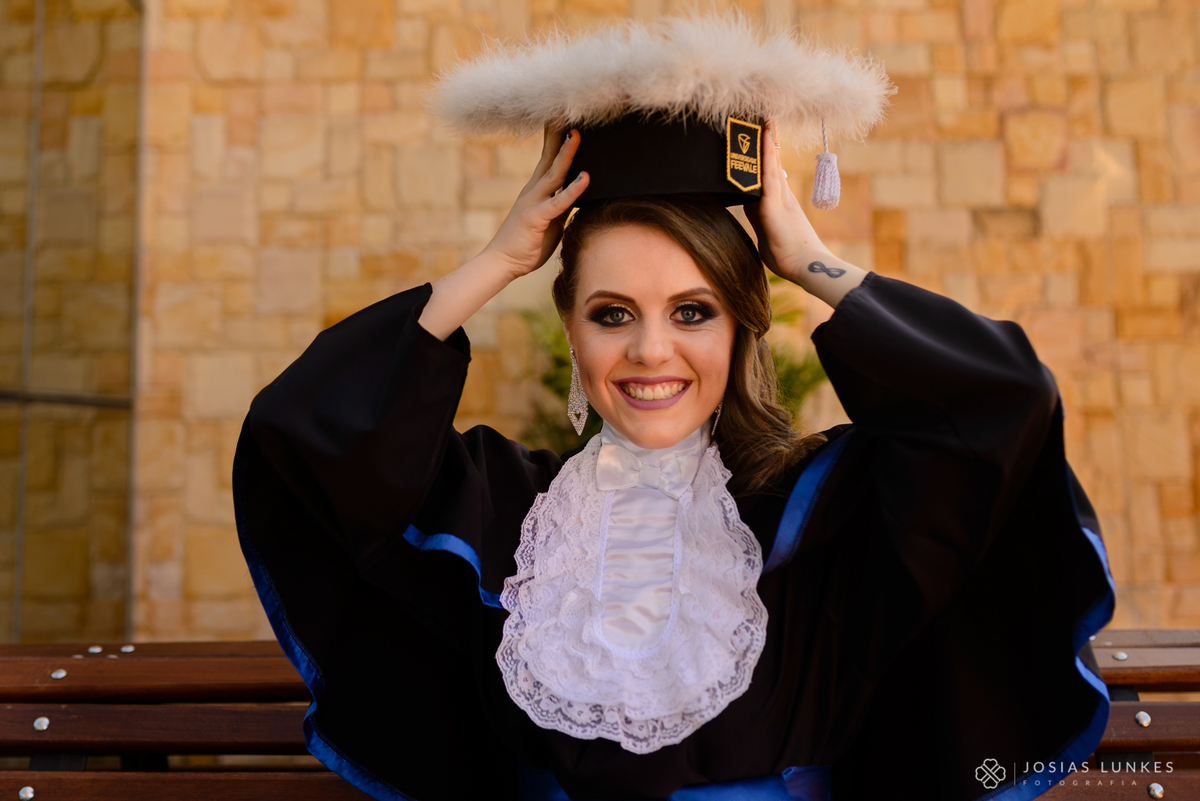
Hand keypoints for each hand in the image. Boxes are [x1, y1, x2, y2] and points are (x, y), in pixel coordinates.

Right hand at [480, 126, 589, 279]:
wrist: (502, 262)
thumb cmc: (527, 244)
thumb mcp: (550, 221)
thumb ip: (562, 206)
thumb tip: (578, 196)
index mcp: (536, 190)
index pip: (548, 158)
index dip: (557, 138)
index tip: (565, 117)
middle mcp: (534, 191)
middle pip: (549, 157)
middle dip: (559, 134)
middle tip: (568, 111)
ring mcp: (534, 202)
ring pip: (554, 173)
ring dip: (567, 154)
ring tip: (577, 135)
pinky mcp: (537, 218)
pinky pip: (559, 202)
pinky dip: (574, 189)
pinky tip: (586, 178)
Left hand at [743, 122, 830, 282]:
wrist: (806, 266)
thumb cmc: (788, 256)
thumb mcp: (769, 234)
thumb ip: (761, 219)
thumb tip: (753, 211)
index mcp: (780, 203)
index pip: (771, 173)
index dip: (768, 155)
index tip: (765, 136)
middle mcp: (782, 196)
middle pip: (772, 163)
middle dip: (768, 142)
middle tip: (764, 119)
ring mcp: (779, 199)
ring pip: (770, 165)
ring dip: (766, 143)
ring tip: (763, 120)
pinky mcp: (773, 206)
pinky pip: (767, 177)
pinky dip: (765, 157)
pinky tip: (764, 140)